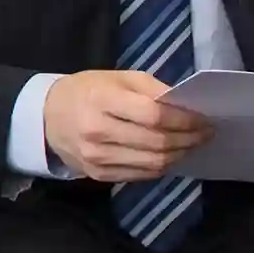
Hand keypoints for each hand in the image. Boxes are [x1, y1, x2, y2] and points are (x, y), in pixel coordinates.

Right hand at [42, 70, 212, 183]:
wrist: (47, 117)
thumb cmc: (87, 90)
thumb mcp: (117, 77)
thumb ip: (152, 89)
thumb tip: (186, 106)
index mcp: (102, 100)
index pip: (154, 116)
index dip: (185, 120)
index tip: (205, 119)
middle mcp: (97, 132)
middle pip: (157, 142)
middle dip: (189, 139)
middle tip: (206, 133)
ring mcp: (97, 158)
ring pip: (152, 163)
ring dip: (179, 155)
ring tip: (193, 145)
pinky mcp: (98, 174)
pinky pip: (141, 175)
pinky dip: (161, 166)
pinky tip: (170, 155)